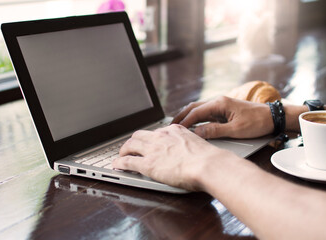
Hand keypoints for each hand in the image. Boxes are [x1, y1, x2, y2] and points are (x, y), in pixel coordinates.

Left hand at [112, 124, 235, 190]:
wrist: (208, 164)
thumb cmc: (209, 159)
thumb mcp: (198, 144)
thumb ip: (189, 146)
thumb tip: (192, 154)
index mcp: (174, 130)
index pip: (157, 132)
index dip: (150, 138)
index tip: (149, 142)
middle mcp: (161, 136)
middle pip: (139, 135)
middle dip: (133, 141)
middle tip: (131, 148)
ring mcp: (153, 149)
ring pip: (130, 145)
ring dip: (123, 150)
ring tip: (121, 156)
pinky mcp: (147, 164)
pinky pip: (127, 161)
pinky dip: (119, 163)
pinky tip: (116, 165)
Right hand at [172, 96, 273, 138]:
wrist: (273, 117)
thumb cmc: (258, 122)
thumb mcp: (236, 130)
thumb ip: (215, 131)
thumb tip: (197, 133)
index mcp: (220, 103)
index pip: (196, 112)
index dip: (184, 121)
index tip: (175, 130)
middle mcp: (219, 101)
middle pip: (195, 107)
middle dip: (182, 116)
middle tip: (171, 126)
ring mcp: (222, 105)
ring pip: (200, 109)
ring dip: (189, 116)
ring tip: (179, 126)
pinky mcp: (226, 110)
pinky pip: (208, 113)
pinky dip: (198, 118)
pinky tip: (194, 125)